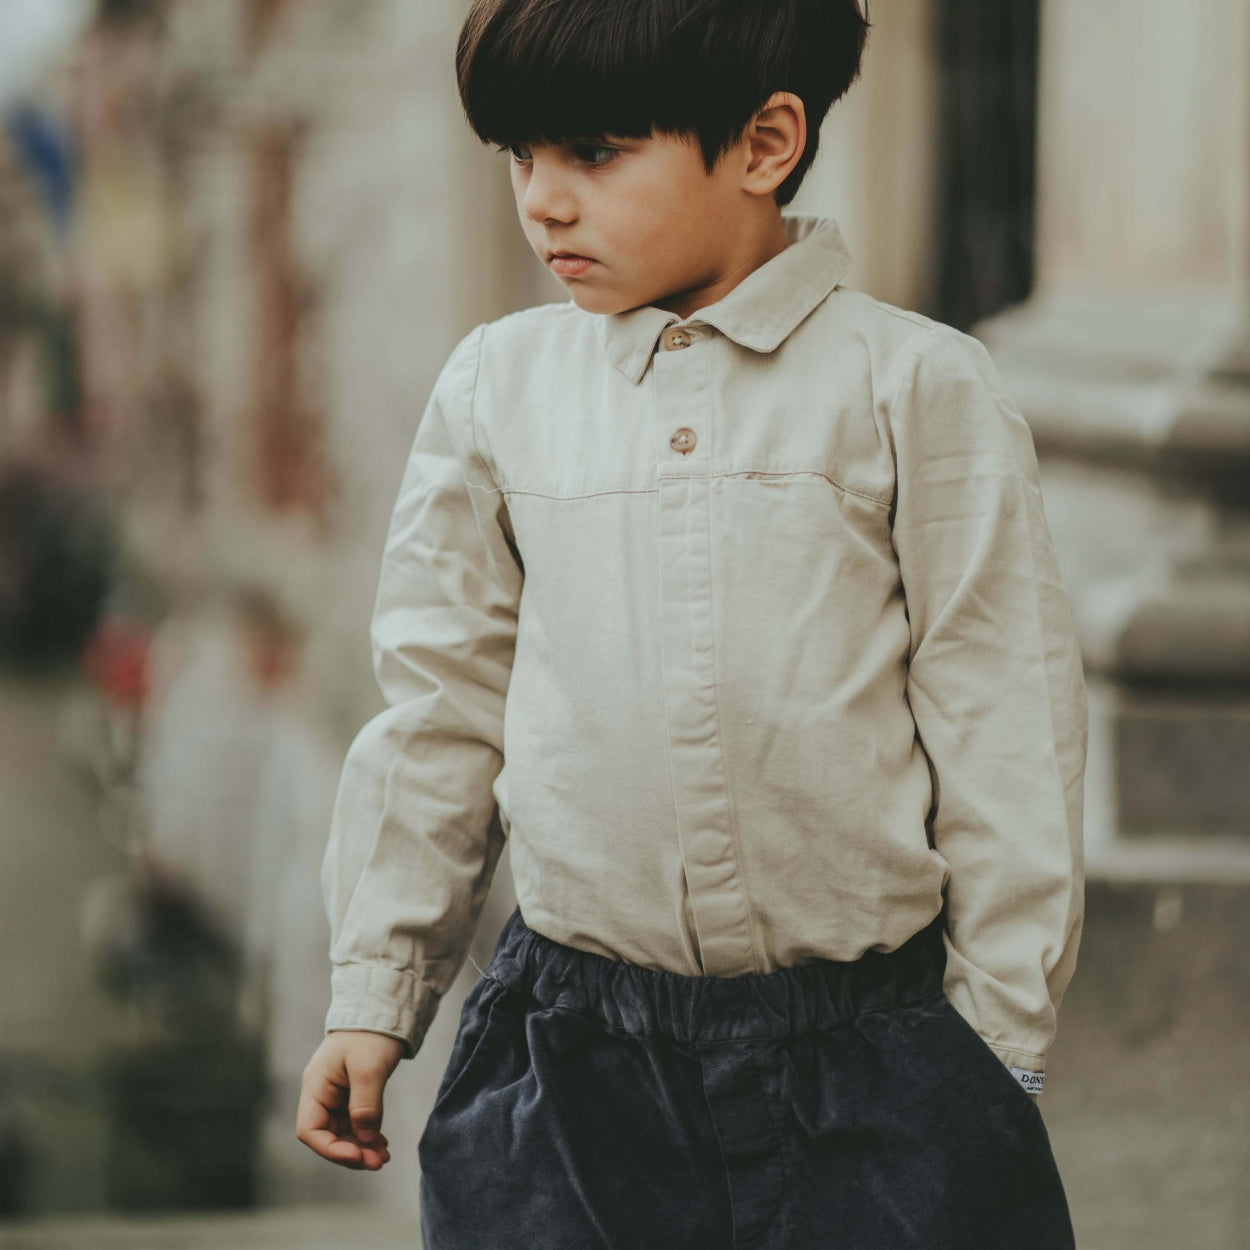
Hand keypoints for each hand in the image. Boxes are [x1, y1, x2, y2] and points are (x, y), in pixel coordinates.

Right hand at [296, 1030, 406, 1168]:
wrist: (383, 1009)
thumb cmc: (371, 1034)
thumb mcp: (369, 1069)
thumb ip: (365, 1105)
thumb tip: (365, 1139)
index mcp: (316, 1085)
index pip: (310, 1130)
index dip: (330, 1149)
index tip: (357, 1156)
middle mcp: (322, 1093)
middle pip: (327, 1135)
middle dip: (351, 1152)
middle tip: (377, 1163)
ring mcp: (336, 1095)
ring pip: (343, 1133)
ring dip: (361, 1148)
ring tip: (383, 1158)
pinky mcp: (352, 1094)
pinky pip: (354, 1123)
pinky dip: (367, 1136)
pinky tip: (381, 1145)